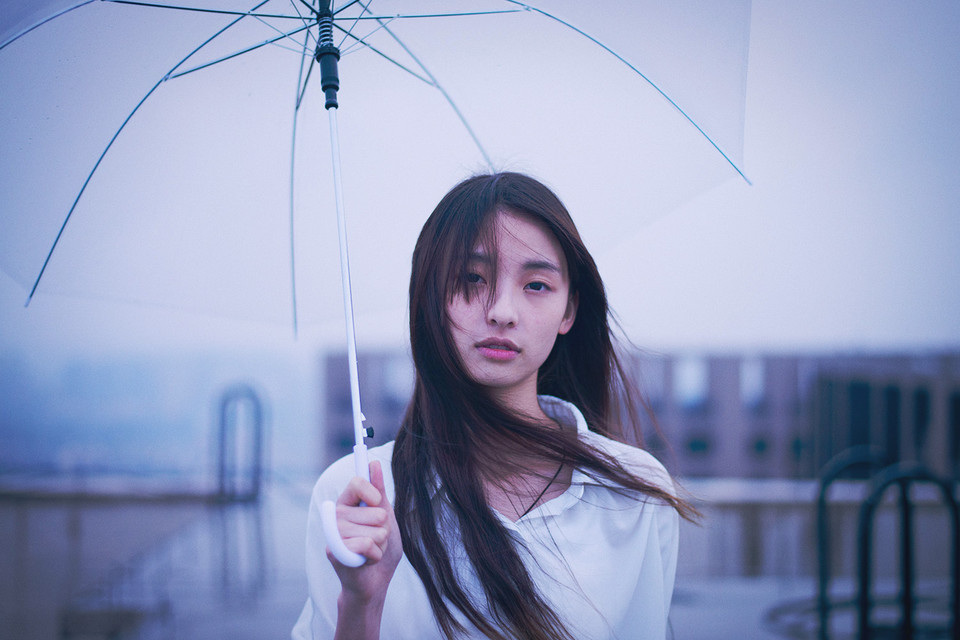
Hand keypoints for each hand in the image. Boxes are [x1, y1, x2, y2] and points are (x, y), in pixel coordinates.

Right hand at [327, 460, 401, 603]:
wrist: (375, 581)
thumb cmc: (380, 546)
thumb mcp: (385, 514)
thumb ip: (378, 491)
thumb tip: (373, 462)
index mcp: (347, 503)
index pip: (357, 482)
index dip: (373, 493)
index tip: (378, 504)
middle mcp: (336, 515)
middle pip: (376, 511)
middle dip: (384, 529)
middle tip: (375, 538)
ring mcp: (334, 533)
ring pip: (375, 530)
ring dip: (381, 544)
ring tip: (371, 550)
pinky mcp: (335, 550)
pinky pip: (368, 545)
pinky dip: (376, 555)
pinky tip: (366, 560)